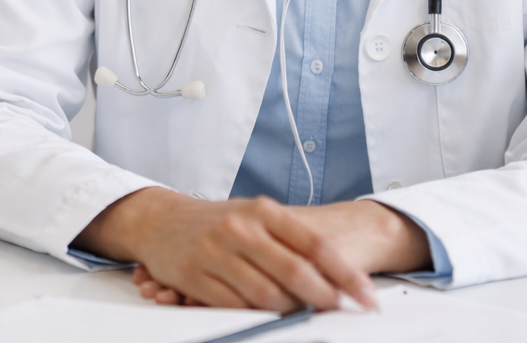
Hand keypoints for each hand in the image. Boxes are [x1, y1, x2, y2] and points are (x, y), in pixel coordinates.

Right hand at [73, 188, 427, 310]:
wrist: (159, 219)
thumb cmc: (218, 221)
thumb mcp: (256, 217)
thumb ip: (292, 242)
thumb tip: (338, 277)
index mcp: (263, 211)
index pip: (315, 245)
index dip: (346, 274)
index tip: (367, 296)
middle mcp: (240, 228)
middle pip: (295, 272)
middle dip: (325, 298)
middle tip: (341, 311)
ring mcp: (216, 252)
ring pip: (267, 295)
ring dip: (291, 311)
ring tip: (302, 313)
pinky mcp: (195, 276)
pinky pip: (235, 306)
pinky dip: (256, 315)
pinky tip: (266, 314)